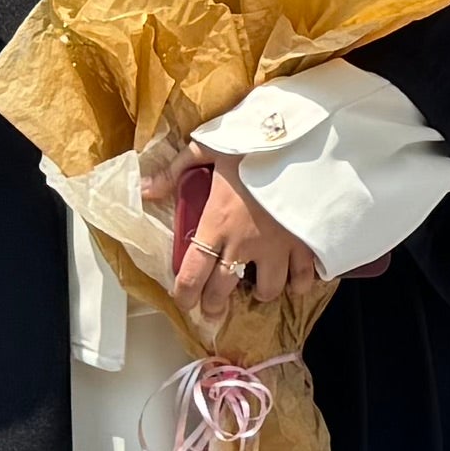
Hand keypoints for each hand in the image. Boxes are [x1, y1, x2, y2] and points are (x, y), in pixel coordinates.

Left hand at [144, 149, 330, 330]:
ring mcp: (277, 247)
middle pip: (223, 290)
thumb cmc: (253, 145)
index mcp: (216, 223)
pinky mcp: (305, 242)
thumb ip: (175, 171)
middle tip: (212, 309)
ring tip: (257, 290)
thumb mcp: (208, 149)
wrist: (302, 141)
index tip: (183, 301)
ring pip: (267, 290)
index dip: (184, 295)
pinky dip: (299, 283)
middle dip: (213, 306)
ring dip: (260, 294)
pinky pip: (303, 277)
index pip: (192, 273)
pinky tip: (293, 281)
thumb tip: (144, 188)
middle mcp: (244, 243)